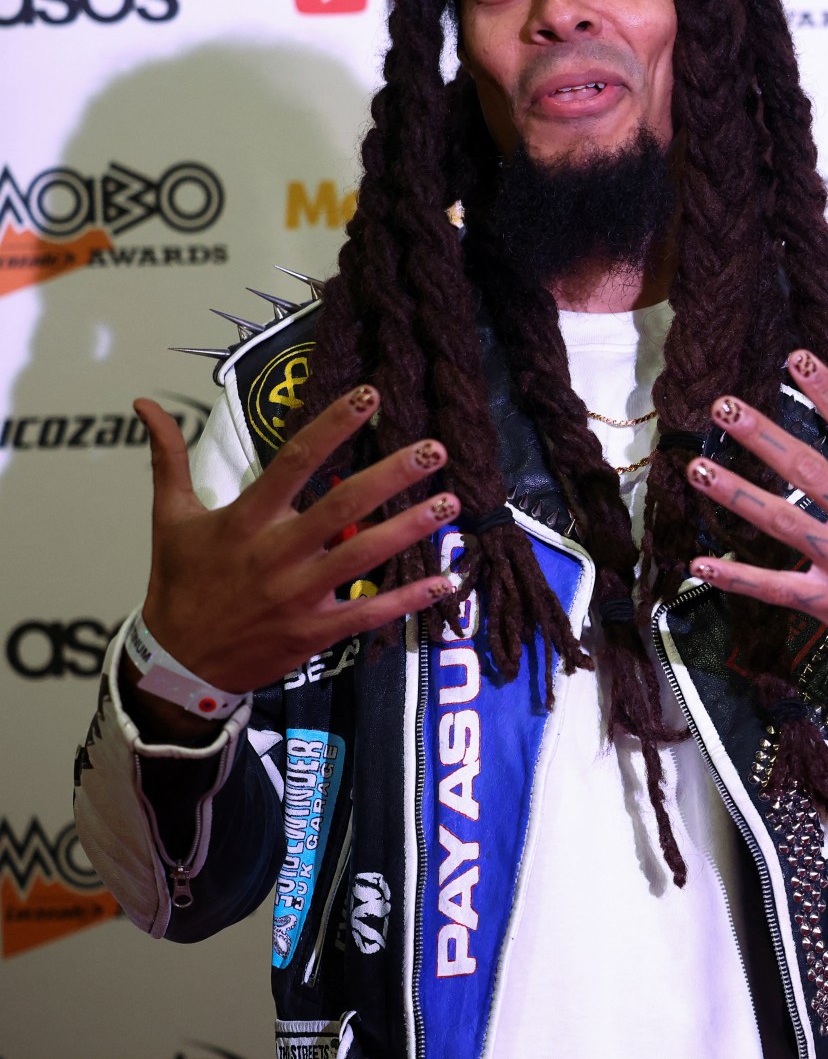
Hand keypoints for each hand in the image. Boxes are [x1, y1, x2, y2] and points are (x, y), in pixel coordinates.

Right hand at [129, 386, 460, 735]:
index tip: (368, 395)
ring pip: (363, 556)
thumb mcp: (169, 518)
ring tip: (450, 501)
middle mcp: (275, 554)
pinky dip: (408, 598)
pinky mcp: (314, 631)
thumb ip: (168, 458)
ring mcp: (297, 595)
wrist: (176, 663)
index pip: (293, 462)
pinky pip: (369, 612)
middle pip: (342, 507)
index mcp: (244, 520)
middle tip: (434, 449)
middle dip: (391, 476)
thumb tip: (146, 404)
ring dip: (410, 528)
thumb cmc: (179, 583)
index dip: (332, 427)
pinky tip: (446, 580)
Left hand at [684, 350, 827, 703]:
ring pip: (779, 521)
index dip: (826, 391)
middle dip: (761, 434)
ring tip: (695, 467)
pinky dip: (736, 578)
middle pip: (805, 469)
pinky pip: (775, 588)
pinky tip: (699, 565)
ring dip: (734, 494)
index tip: (794, 359)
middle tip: (723, 405)